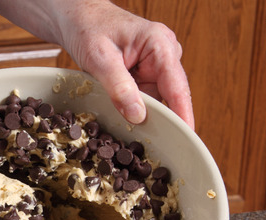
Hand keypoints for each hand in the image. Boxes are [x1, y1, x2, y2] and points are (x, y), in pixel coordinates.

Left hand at [0, 0, 194, 129]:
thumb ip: (119, 87)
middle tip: (158, 153)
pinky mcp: (145, 78)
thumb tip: (138, 116)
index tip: (187, 139)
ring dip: (148, 121)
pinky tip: (130, 130)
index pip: (177, 87)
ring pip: (158, 104)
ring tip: (140, 145)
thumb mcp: (99, 58)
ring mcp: (156, 68)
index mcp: (161, 44)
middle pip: (171, 99)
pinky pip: (145, 102)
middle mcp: (164, 56)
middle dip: (163, 123)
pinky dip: (137, 115)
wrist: (78, 19)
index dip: (183, 116)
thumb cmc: (88, 28)